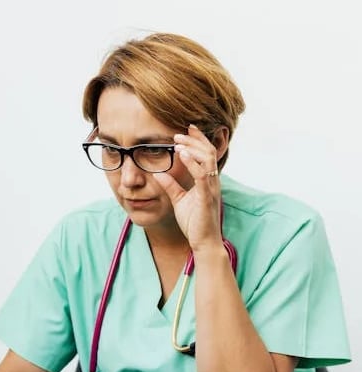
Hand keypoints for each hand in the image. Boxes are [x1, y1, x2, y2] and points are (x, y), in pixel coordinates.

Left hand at [153, 125, 223, 252]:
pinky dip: (192, 163)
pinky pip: (202, 175)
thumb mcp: (179, 200)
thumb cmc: (194, 223)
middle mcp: (212, 181)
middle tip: (178, 133)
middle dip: (194, 140)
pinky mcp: (206, 198)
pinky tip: (182, 155)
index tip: (186, 129)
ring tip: (178, 142)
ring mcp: (211, 188)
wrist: (203, 242)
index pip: (206, 154)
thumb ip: (171, 186)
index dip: (197, 140)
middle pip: (208, 152)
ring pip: (207, 159)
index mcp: (207, 180)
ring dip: (192, 148)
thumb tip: (159, 173)